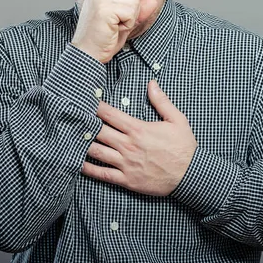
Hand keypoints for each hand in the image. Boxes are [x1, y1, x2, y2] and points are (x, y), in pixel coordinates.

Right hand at [71, 0, 156, 63]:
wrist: (87, 54)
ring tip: (113, 27)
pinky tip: (113, 30)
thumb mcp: (124, 21)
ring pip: (134, 2)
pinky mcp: (103, 8)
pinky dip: (127, 25)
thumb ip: (138, 10)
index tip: (113, 20)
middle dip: (130, 14)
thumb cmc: (103, 39)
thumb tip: (153, 1)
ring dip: (129, 19)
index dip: (129, 10)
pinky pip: (130, 13)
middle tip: (114, 25)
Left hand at [82, 80, 197, 195]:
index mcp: (138, 129)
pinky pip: (103, 174)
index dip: (95, 107)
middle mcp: (128, 145)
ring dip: (83, 144)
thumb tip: (151, 83)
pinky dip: (89, 169)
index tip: (85, 101)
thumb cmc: (183, 147)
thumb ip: (161, 101)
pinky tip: (79, 163)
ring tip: (72, 137)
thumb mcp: (177, 120)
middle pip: (99, 131)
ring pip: (97, 152)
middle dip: (85, 123)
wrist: (190, 175)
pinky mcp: (126, 179)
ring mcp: (126, 163)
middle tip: (73, 117)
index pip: (110, 115)